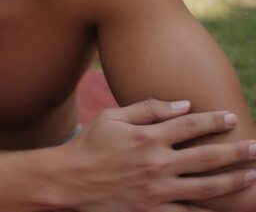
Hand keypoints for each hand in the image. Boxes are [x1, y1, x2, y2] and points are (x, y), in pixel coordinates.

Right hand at [62, 99, 255, 210]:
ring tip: (253, 175)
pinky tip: (225, 210)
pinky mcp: (153, 210)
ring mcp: (157, 190)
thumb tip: (184, 105)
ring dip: (233, 180)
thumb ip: (148, 108)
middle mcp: (157, 163)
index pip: (190, 126)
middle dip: (237, 151)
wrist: (69, 181)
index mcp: (148, 138)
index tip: (232, 118)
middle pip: (207, 156)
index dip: (214, 121)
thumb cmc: (89, 145)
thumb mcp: (112, 117)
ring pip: (206, 186)